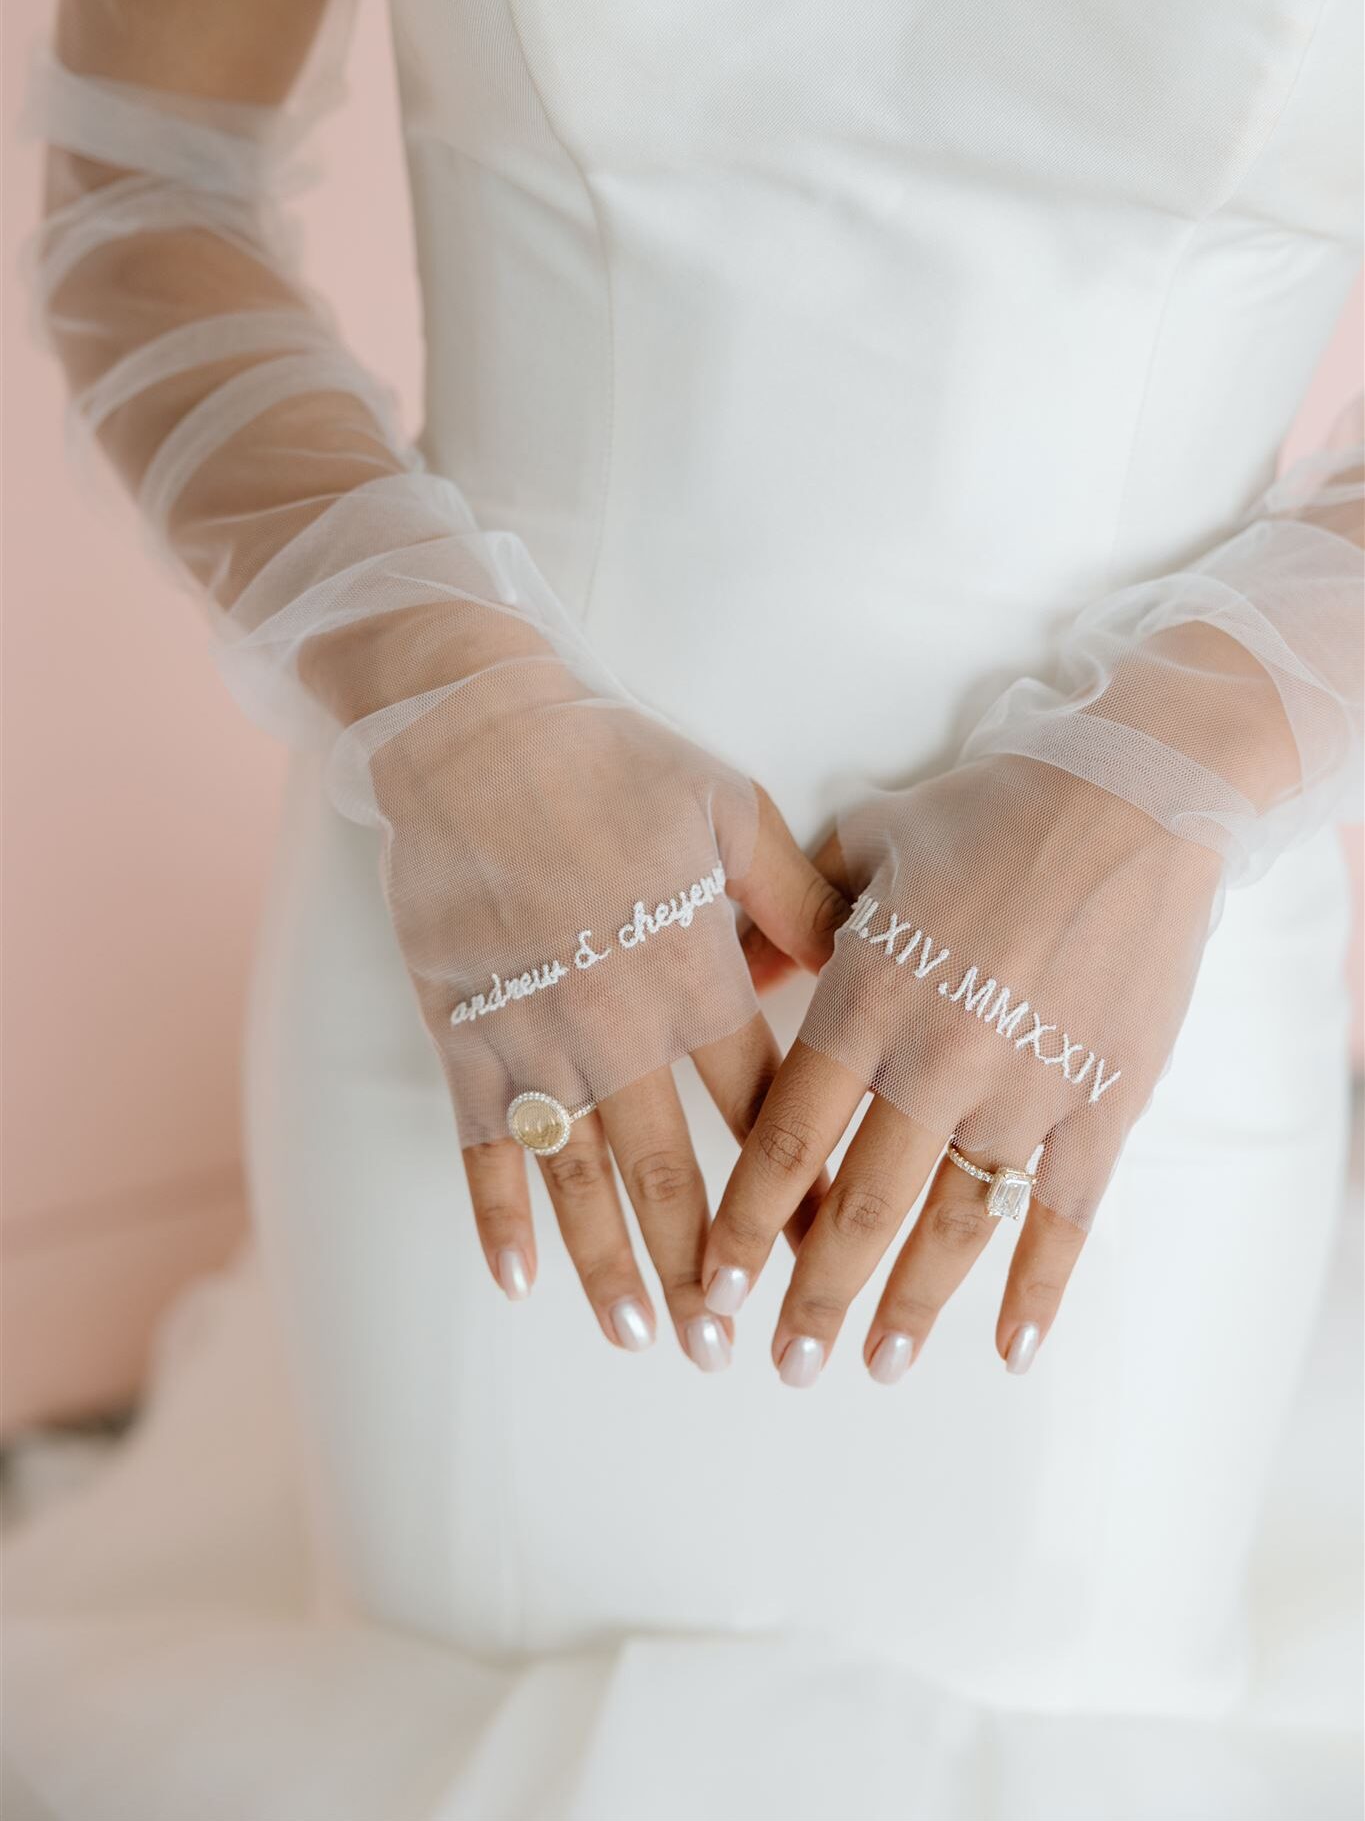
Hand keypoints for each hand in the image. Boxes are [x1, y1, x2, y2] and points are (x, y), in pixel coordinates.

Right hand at [366, 657, 846, 1366]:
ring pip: (579, 1178)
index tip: (827, 1257)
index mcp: (695, 975)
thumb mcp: (732, 810)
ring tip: (640, 1335)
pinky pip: (480, 1144)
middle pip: (672, 1172)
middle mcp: (618, 1027)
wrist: (472, 734)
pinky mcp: (462, 1032)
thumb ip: (799, 897)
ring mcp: (534, 1038)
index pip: (765, 1113)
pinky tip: (518, 1280)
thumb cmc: (611, 762)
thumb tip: (858, 961)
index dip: (800, 1191)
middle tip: (728, 1345)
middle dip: (706, 1266)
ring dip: (610, 1264)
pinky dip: (497, 1216)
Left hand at [701, 755, 1222, 1382]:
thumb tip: (729, 966)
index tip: (712, 1287)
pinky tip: (1010, 1348)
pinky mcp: (1106, 1100)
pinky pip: (1067, 1216)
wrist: (1139, 794)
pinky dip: (1039, 1290)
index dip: (743, 1224)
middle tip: (784, 1363)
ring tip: (876, 1368)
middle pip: (861, 1205)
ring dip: (911, 1307)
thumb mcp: (867, 842)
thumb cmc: (992, 812)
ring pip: (957, 1226)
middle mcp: (938, 1057)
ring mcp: (1028, 1085)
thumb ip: (788, 914)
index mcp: (867, 996)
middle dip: (814, 1296)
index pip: (787, 1137)